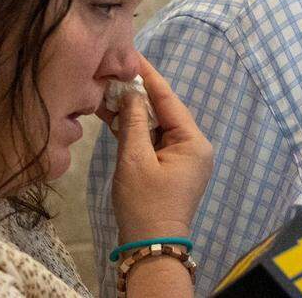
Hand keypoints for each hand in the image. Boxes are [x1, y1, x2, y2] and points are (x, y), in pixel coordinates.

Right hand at [101, 56, 212, 243]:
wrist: (151, 247)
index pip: (169, 99)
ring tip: (107, 91)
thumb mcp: (134, 159)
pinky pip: (154, 140)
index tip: (132, 54)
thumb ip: (133, 122)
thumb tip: (130, 92)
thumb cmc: (145, 203)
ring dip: (133, 112)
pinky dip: (136, 130)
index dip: (149, 76)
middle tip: (113, 72)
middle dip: (137, 93)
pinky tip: (114, 117)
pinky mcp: (170, 168)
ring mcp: (183, 158)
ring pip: (157, 125)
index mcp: (193, 141)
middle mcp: (194, 146)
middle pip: (164, 110)